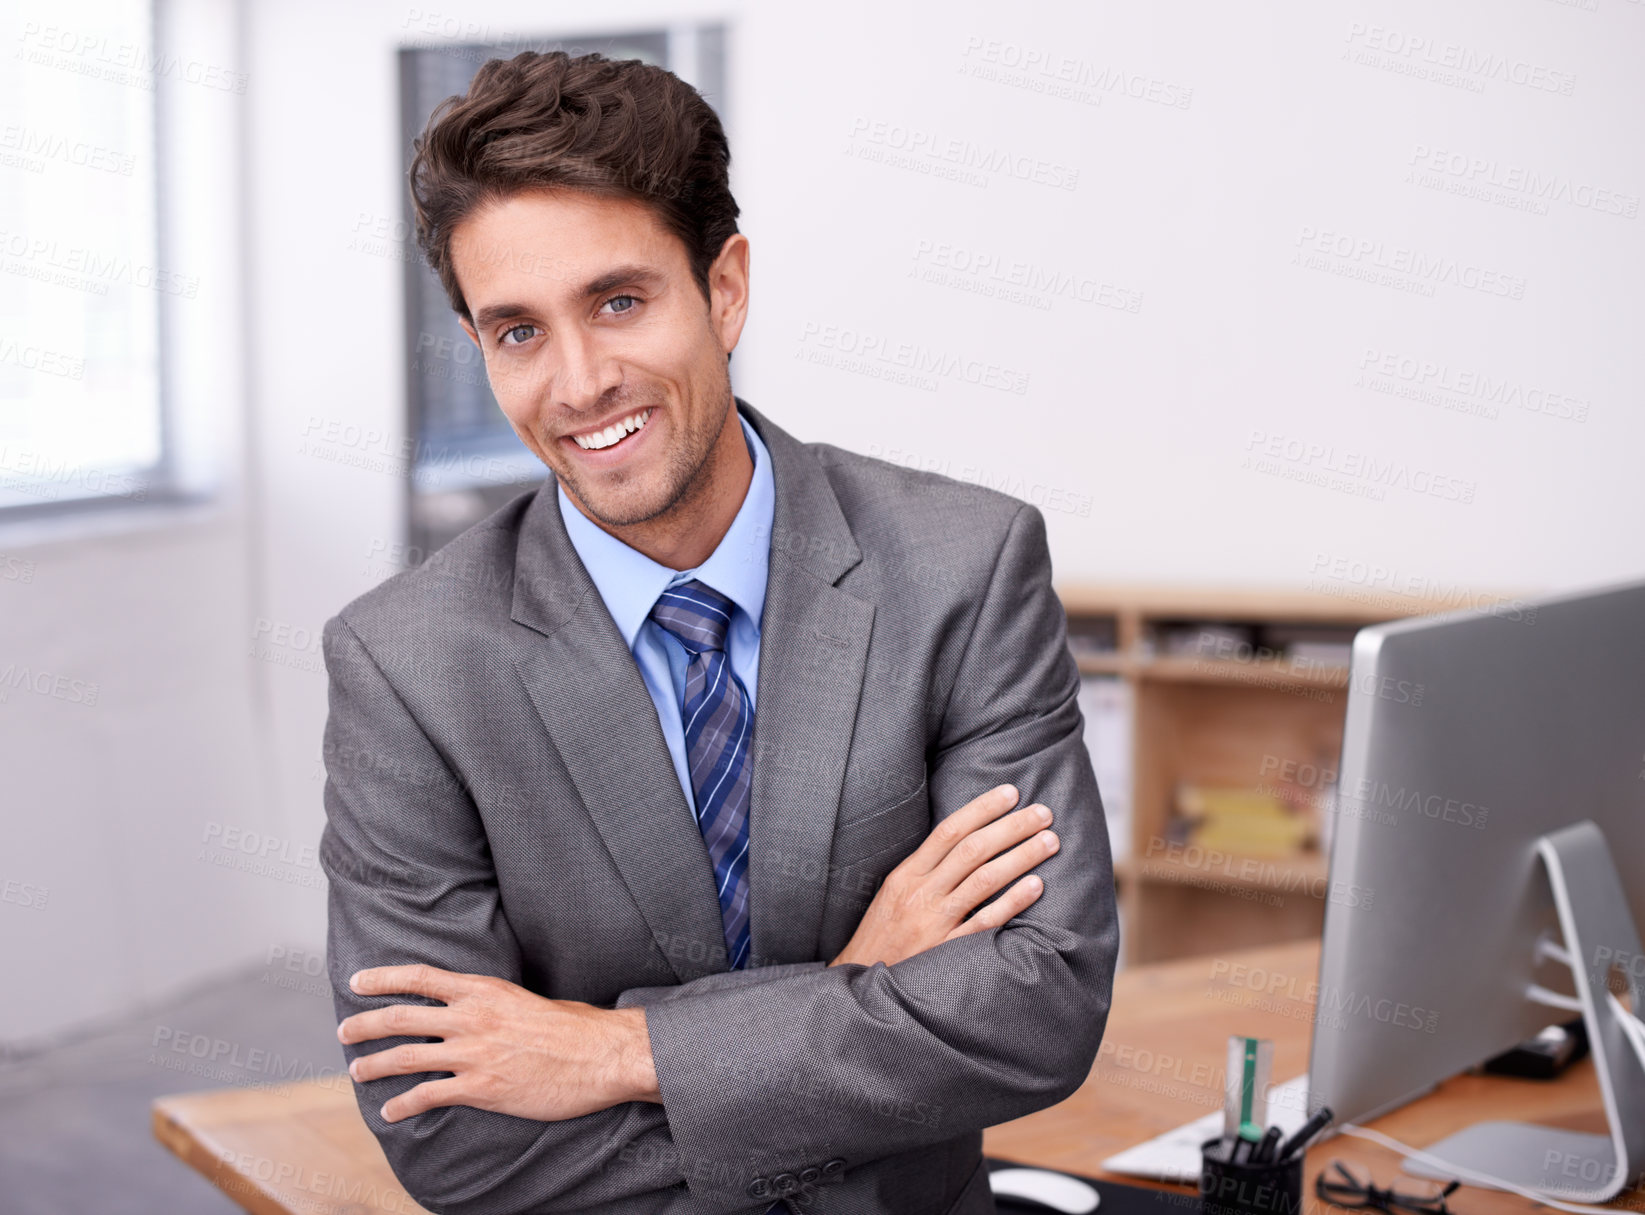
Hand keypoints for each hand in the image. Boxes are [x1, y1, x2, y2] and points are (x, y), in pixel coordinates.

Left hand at [337, 964, 660, 1122]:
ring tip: (356, 1072)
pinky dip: (402, 1105)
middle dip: (365, 1024)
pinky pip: (428, 1096)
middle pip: (401, 1017)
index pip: (420, 977)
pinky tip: (390, 1112)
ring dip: (374, 1065)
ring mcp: (473, 1054)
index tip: (357, 981)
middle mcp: (471, 1017)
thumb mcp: (533, 999)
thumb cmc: (576, 1028)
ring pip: (406, 1057)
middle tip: (344, 1030)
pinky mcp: (480, 1088)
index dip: (383, 978)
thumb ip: (499, 1005)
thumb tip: (485, 1013)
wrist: (600, 1056)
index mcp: (484, 990)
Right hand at [828, 783, 1056, 968]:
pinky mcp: (946, 951)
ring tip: (1050, 842)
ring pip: (984, 880)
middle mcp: (920, 893)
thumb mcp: (894, 893)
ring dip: (1021, 856)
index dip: (983, 808)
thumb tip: (966, 841)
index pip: (949, 830)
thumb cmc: (883, 934)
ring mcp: (934, 922)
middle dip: (1012, 827)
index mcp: (906, 875)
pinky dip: (1012, 901)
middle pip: (973, 849)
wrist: (858, 980)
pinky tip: (1036, 886)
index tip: (1011, 793)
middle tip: (1043, 813)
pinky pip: (985, 922)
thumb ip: (925, 869)